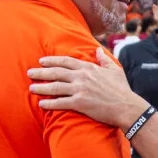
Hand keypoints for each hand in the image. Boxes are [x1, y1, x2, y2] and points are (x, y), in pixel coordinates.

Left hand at [28, 47, 147, 129]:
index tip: (42, 61)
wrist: (127, 107)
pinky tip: (41, 104)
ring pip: (55, 87)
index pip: (66, 61)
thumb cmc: (122, 90)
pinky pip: (60, 102)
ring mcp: (80, 90)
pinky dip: (50, 103)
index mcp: (89, 68)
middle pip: (56, 73)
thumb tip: (98, 50)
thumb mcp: (115, 70)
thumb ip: (104, 60)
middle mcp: (82, 77)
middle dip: (41, 72)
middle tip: (30, 73)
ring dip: (41, 87)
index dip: (52, 61)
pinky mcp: (80, 103)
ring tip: (31, 88)